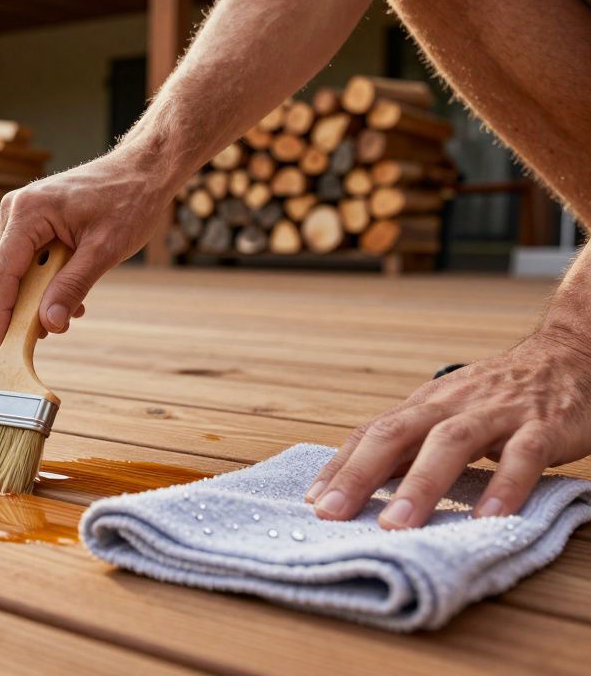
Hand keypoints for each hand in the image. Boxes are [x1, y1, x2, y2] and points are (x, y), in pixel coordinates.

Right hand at [0, 148, 169, 346]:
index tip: (3, 343)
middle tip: (46, 333)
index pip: (2, 272)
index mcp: (28, 212)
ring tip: (69, 313)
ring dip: (36, 295)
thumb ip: (73, 287)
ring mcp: (23, 213)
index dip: (0, 312)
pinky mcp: (33, 218)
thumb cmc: (128, 201)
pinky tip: (70, 294)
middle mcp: (16, 209)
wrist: (143, 170)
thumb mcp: (104, 250)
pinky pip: (28, 258)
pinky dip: (44, 280)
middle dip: (21, 306)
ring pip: (15, 268)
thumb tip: (49, 324)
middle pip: (3, 273)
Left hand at [306, 328, 590, 527]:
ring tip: (396, 525)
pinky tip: (487, 517)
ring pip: (451, 443)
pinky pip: (523, 455)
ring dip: (420, 485)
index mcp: (423, 405)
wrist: (569, 354)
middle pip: (396, 434)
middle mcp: (451, 405)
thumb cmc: (497, 394)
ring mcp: (496, 413)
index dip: (340, 466)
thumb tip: (363, 485)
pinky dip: (504, 485)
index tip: (312, 502)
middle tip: (332, 514)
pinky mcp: (543, 426)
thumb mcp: (447, 412)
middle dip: (360, 475)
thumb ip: (412, 445)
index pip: (371, 433)